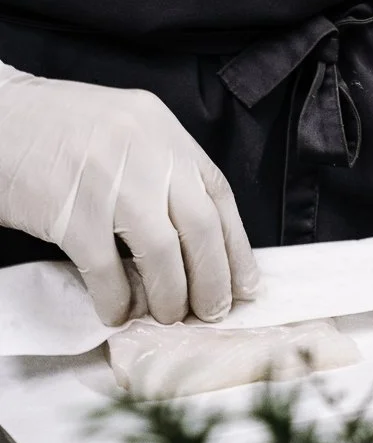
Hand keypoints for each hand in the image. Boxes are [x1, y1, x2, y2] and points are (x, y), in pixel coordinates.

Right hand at [0, 63, 259, 325]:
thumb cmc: (58, 128)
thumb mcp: (126, 128)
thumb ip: (161, 167)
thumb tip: (192, 238)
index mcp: (164, 129)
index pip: (218, 192)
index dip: (237, 245)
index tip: (244, 284)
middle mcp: (147, 150)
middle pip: (200, 226)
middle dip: (212, 279)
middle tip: (209, 311)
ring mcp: (110, 181)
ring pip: (162, 253)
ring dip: (168, 296)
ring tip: (165, 314)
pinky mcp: (72, 213)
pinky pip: (108, 271)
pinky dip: (117, 299)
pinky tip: (117, 310)